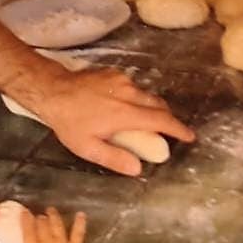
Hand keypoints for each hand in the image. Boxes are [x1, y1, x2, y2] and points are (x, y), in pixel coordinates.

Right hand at [0, 207, 88, 242]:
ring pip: (57, 226)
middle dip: (39, 218)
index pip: (28, 231)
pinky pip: (78, 232)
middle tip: (38, 214)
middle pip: (42, 226)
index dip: (26, 220)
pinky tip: (81, 214)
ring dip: (54, 216)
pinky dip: (80, 223)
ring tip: (51, 210)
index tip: (24, 211)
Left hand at [26, 67, 195, 176]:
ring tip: (141, 120)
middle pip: (159, 105)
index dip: (178, 129)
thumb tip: (138, 169)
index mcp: (125, 114)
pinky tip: (121, 105)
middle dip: (168, 118)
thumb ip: (114, 158)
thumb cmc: (69, 122)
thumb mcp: (87, 147)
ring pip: (146, 95)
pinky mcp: (116, 73)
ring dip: (149, 108)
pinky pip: (133, 87)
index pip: (161, 120)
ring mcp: (123, 80)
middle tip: (167, 131)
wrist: (52, 89)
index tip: (189, 136)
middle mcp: (129, 94)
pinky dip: (135, 98)